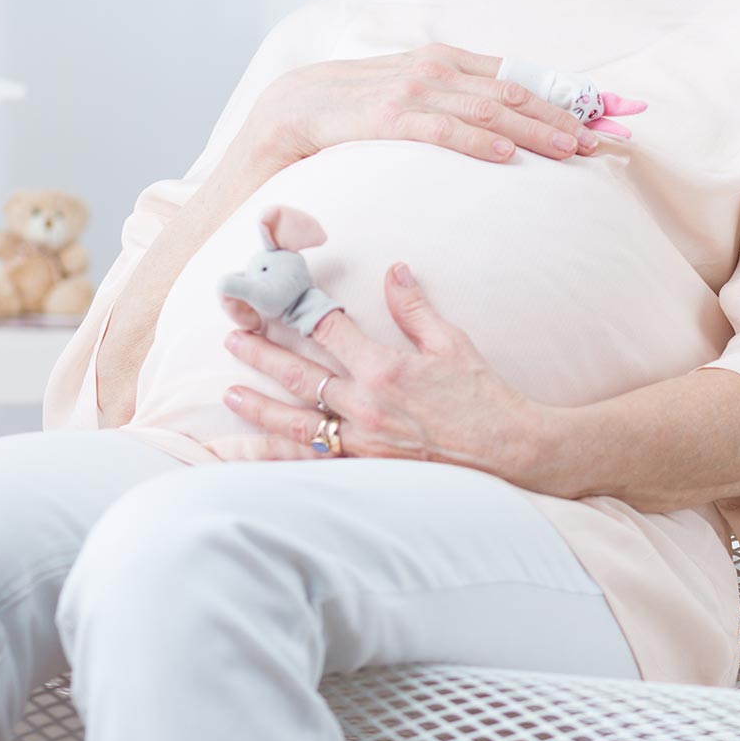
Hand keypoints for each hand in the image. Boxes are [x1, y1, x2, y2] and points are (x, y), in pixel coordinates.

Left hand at [221, 261, 549, 486]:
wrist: (509, 452)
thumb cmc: (483, 397)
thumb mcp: (452, 342)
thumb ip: (415, 307)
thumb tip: (394, 270)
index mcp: (386, 369)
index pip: (328, 331)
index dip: (299, 311)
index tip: (275, 299)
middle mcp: (366, 407)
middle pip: (301, 376)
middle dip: (262, 355)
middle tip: (232, 338)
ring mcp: (363, 443)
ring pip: (297, 424)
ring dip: (260, 407)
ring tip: (230, 394)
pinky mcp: (367, 470)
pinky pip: (314, 464)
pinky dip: (282, 459)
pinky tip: (258, 454)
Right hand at [245, 43, 599, 171]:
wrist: (287, 111)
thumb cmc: (357, 110)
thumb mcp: (412, 96)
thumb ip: (454, 100)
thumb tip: (506, 121)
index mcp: (444, 60)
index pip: (519, 75)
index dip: (566, 93)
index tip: (609, 111)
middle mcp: (433, 68)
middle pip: (514, 91)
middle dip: (563, 113)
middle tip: (603, 137)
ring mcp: (409, 90)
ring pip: (487, 109)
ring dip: (534, 129)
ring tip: (571, 149)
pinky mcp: (385, 118)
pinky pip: (440, 129)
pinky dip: (477, 142)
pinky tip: (507, 156)